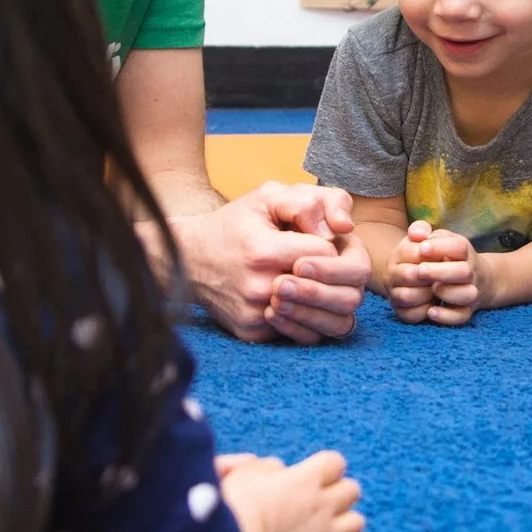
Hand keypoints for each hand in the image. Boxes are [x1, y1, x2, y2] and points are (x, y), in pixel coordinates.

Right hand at [176, 183, 367, 343]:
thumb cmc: (236, 224)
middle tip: (331, 265)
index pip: (328, 253)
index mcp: (264, 251)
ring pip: (327, 321)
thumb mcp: (268, 196)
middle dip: (341, 276)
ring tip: (322, 282)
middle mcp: (259, 288)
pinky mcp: (253, 333)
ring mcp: (256, 315)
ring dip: (332, 299)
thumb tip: (340, 229)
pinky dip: (312, 318)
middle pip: (335, 294)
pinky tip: (304, 299)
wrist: (190, 258)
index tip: (320, 239)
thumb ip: (308, 203)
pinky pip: (305, 335)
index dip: (332, 244)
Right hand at [219, 449, 364, 531]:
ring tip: (323, 529)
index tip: (309, 476)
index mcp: (304, 480)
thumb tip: (279, 469)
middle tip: (317, 501)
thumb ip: (264, 467)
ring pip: (357, 523)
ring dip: (343, 524)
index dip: (324, 468)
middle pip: (352, 490)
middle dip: (338, 493)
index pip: (335, 462)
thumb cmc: (231, 512)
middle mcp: (321, 506)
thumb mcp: (241, 476)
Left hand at [384, 220, 480, 325]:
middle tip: (421, 270)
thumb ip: (423, 232)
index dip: (440, 247)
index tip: (422, 248)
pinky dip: (447, 316)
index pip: (459, 246)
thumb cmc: (448, 256)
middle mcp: (471, 272)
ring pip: (467, 295)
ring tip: (432, 288)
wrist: (477, 278)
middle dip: (440, 271)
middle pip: (464, 271)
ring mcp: (471, 291)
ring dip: (447, 292)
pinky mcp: (467, 310)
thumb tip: (415, 233)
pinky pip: (462, 316)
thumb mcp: (439, 239)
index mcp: (464, 252)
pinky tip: (431, 311)